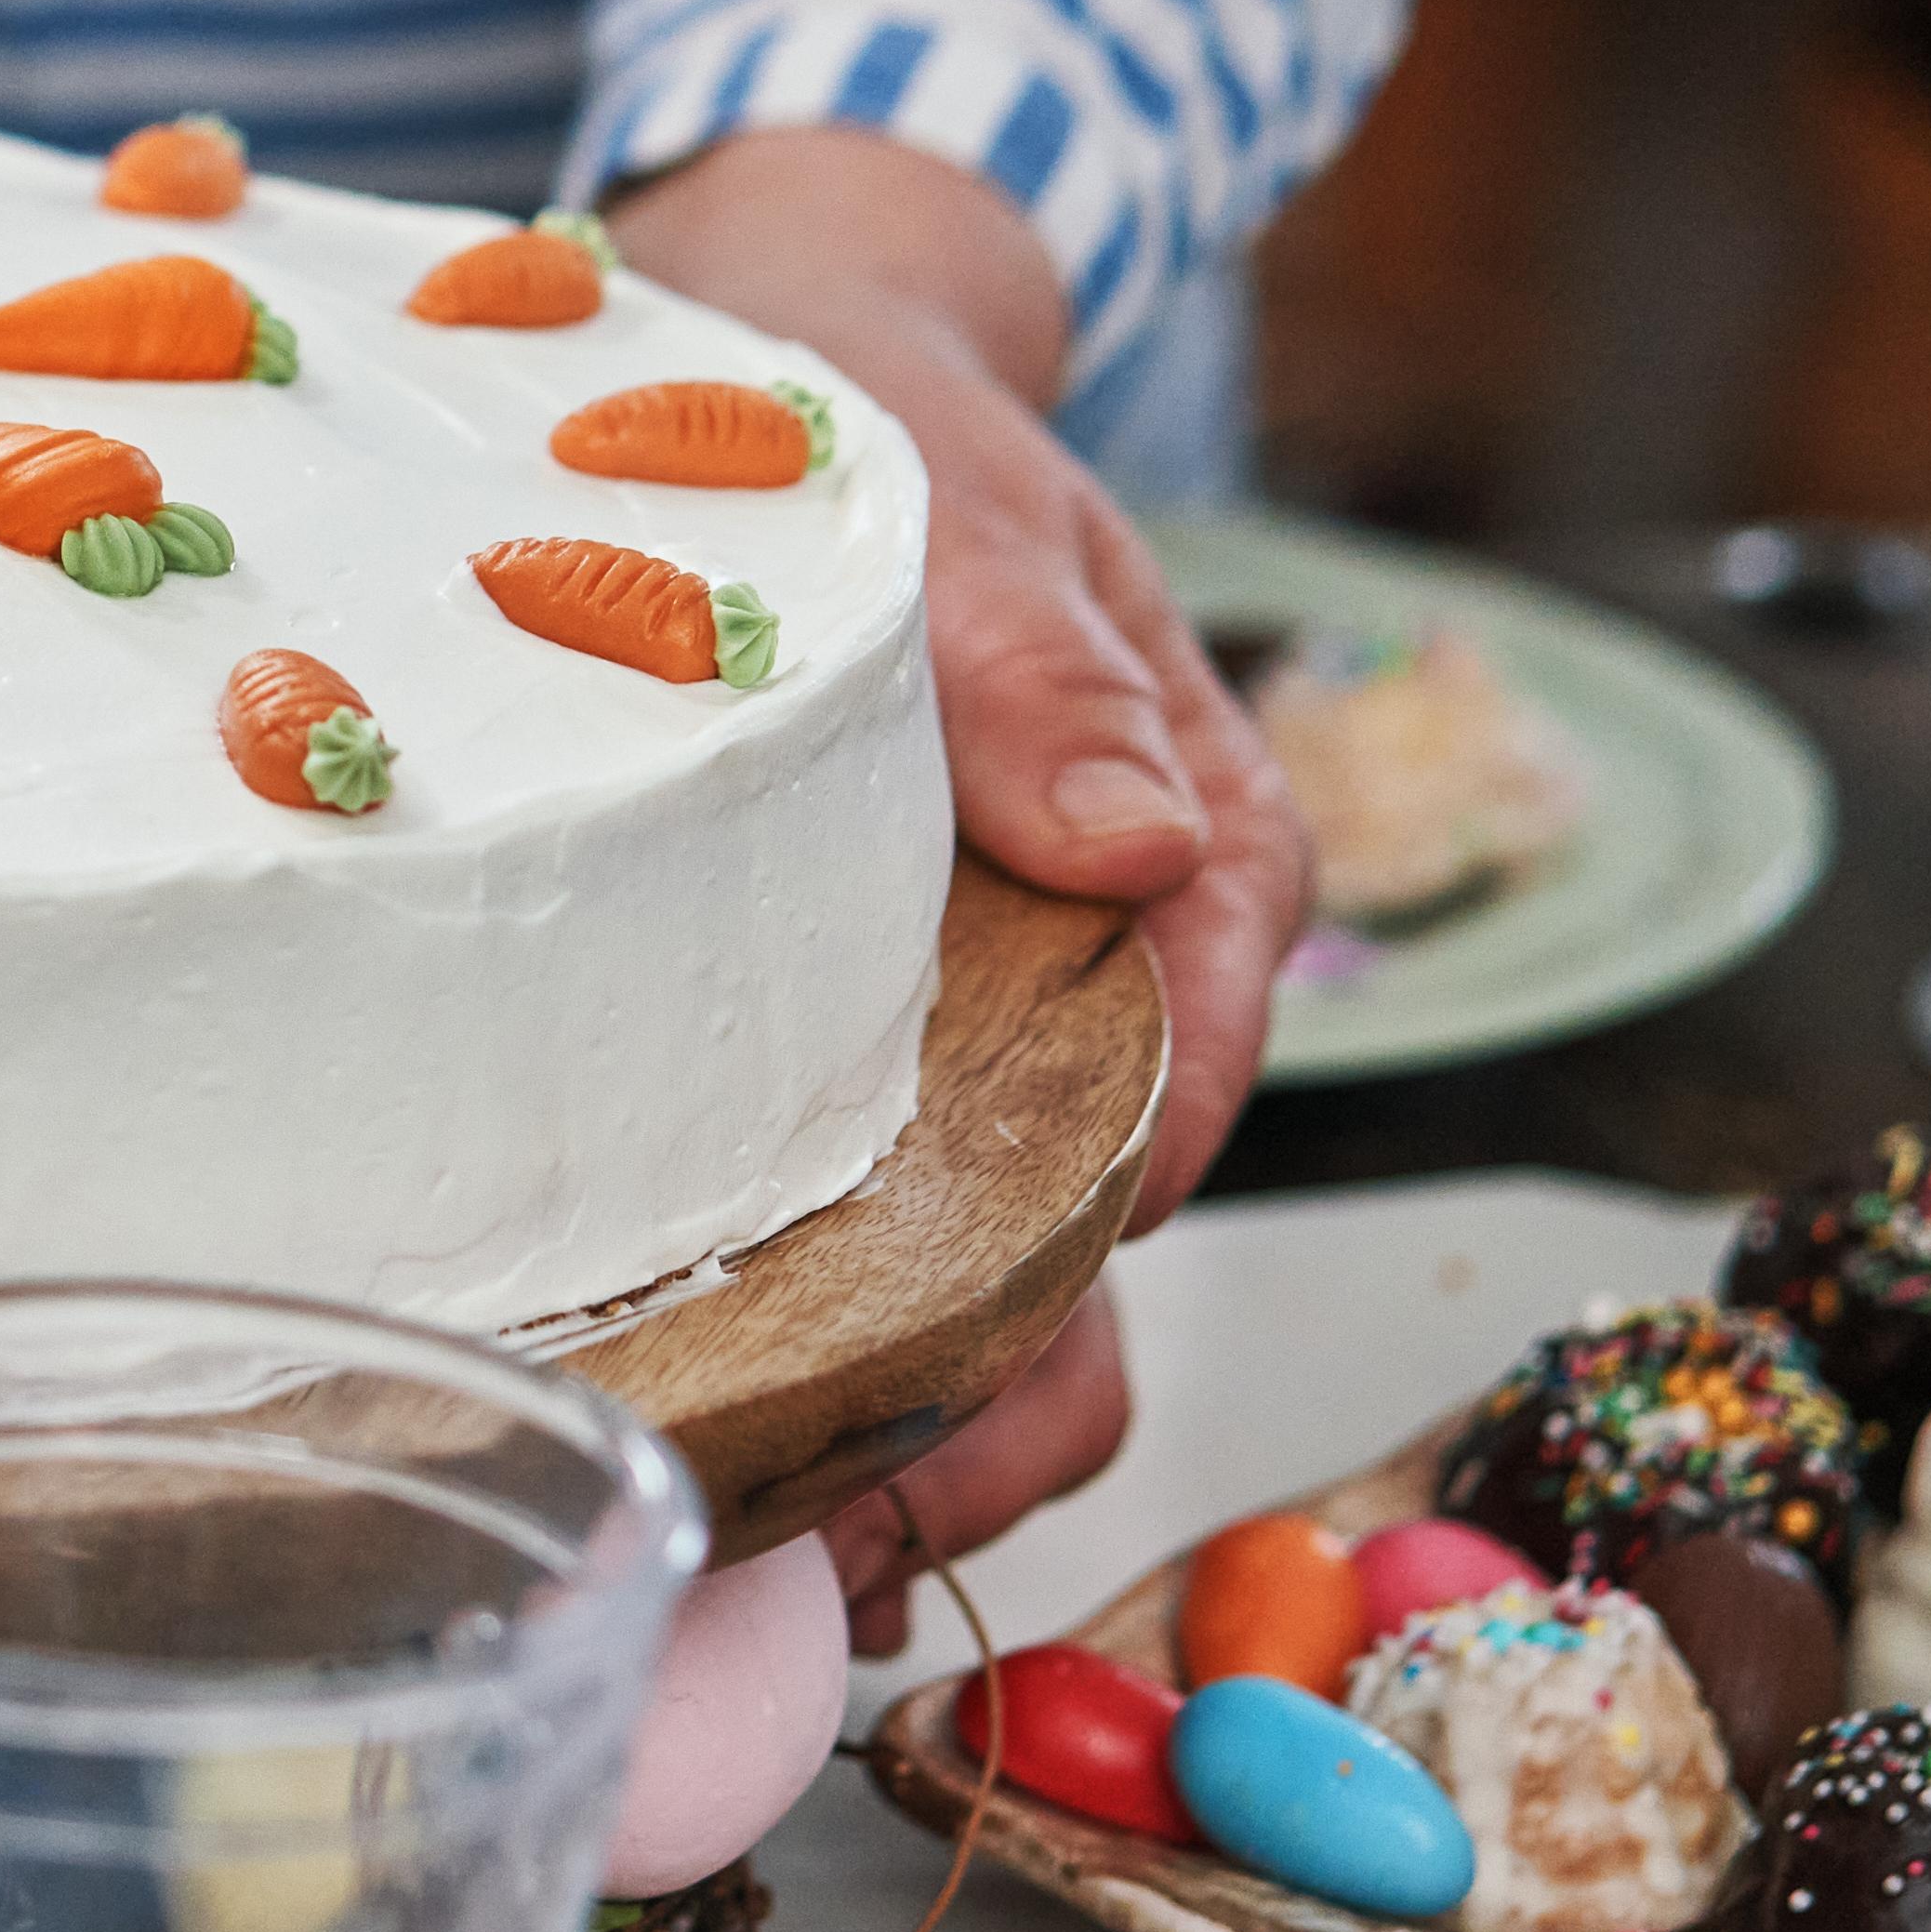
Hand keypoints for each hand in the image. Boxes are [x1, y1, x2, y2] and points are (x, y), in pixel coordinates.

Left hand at [602, 129, 1300, 1647]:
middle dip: (1006, 1406)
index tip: (998, 1330)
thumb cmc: (878, 416)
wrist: (773, 362)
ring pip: (1009, 1281)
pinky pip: (890, 1241)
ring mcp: (996, 1036)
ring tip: (792, 1569)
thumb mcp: (957, 490)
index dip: (1105, 1205)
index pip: (1194, 1060)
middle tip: (873, 1533)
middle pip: (1110, 1231)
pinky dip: (836, 1369)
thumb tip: (1147, 839)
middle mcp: (1113, 972)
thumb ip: (1044, 656)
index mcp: (1186, 849)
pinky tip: (736, 1478)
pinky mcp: (874, 1066)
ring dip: (918, 1436)